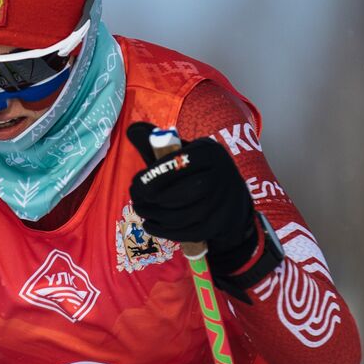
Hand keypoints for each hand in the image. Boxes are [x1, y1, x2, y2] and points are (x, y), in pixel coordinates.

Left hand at [126, 121, 258, 275]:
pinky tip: (150, 224)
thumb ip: (159, 143)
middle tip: (136, 201)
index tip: (135, 185)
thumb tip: (132, 130)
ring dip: (155, 216)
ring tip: (141, 211)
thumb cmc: (197, 171)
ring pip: (182, 216)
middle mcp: (222, 176)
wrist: (231, 199)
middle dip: (152, 199)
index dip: (152, 176)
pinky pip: (187, 232)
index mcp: (210, 152)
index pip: (178, 163)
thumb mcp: (186, 151)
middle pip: (182, 192)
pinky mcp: (219, 225)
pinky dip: (163, 231)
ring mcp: (223, 203)